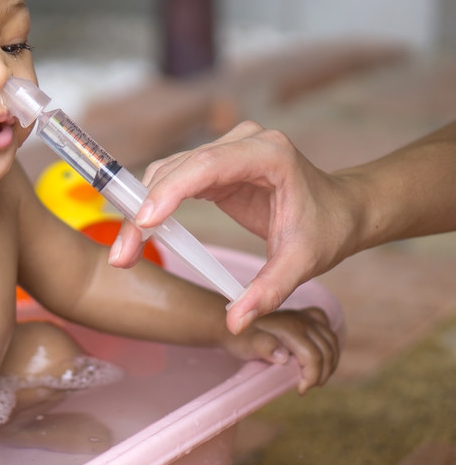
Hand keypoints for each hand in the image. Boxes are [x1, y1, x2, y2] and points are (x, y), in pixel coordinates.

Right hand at [107, 121, 356, 332]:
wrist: (342, 209)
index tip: (144, 222)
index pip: (207, 166)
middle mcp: (243, 142)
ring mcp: (226, 149)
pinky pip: (174, 180)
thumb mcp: (301, 263)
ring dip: (142, 210)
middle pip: (178, 170)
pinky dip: (154, 206)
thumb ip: (268, 291)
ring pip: (168, 173)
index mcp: (268, 154)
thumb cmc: (327, 229)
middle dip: (145, 211)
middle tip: (123, 254)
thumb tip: (235, 322)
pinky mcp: (215, 164)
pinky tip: (141, 235)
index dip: (170, 191)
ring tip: (126, 251)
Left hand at [219, 307, 338, 393]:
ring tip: (316, 378)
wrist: (231, 324)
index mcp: (289, 328)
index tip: (300, 390)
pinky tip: (322, 357)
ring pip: (331, 341)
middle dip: (321, 374)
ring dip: (330, 362)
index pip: (314, 356)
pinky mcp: (306, 317)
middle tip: (307, 387)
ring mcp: (304, 317)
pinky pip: (327, 329)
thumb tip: (283, 357)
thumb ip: (263, 348)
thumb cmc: (239, 338)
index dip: (312, 377)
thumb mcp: (247, 345)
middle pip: (326, 350)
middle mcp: (301, 320)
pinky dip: (330, 345)